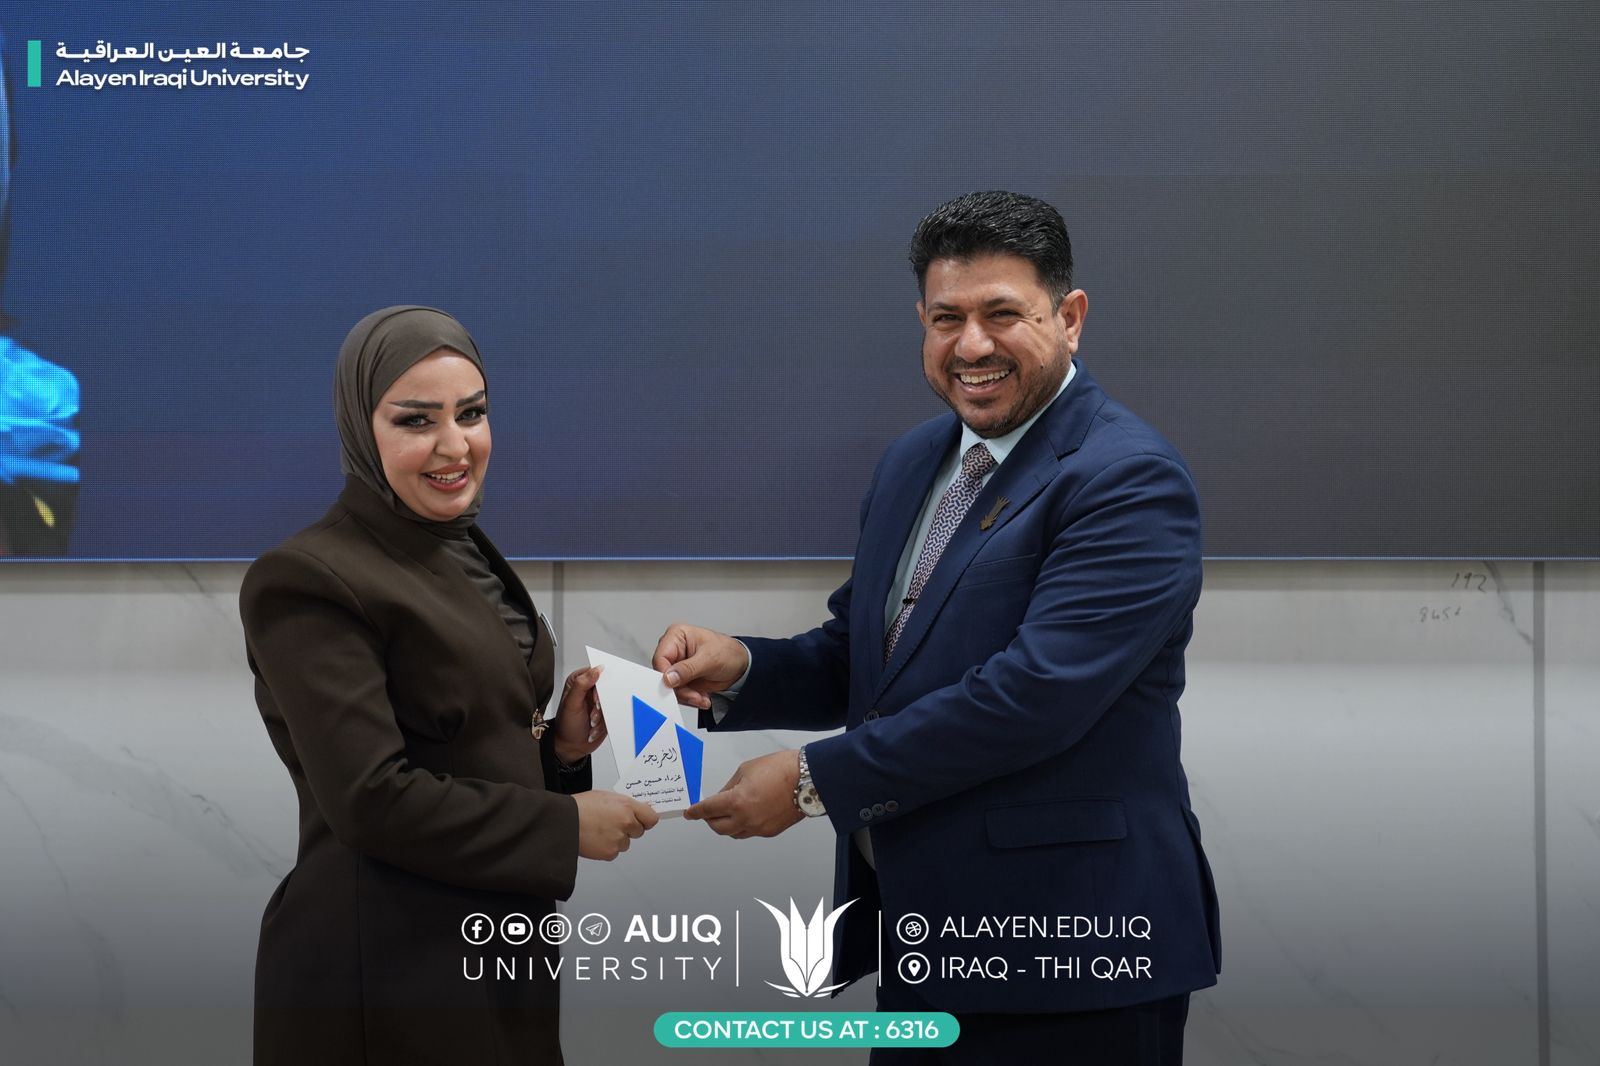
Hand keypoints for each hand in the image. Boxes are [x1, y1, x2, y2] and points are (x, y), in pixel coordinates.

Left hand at [552, 665, 607, 764]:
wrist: (571, 747)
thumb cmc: (566, 726)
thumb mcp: (571, 704)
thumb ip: (582, 684)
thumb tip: (596, 670)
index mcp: (578, 682)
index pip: (596, 674)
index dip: (600, 687)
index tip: (596, 700)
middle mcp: (588, 689)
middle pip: (607, 688)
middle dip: (601, 705)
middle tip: (593, 715)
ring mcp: (597, 701)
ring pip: (611, 702)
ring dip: (602, 716)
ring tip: (592, 723)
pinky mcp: (605, 712)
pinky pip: (613, 713)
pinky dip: (605, 723)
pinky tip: (594, 728)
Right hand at [574, 790, 658, 860]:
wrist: (562, 822)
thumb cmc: (580, 807)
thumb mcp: (605, 796)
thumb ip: (625, 804)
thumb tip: (640, 809)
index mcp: (626, 806)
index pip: (651, 818)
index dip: (646, 820)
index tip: (643, 821)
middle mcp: (626, 823)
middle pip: (639, 831)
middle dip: (629, 829)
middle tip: (612, 824)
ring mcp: (618, 839)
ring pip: (626, 843)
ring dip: (617, 839)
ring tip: (600, 831)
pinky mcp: (610, 853)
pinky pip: (614, 852)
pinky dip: (607, 848)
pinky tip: (596, 839)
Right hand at [653, 623, 748, 708]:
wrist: (741, 666)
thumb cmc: (728, 652)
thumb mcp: (709, 659)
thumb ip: (688, 669)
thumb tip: (668, 677)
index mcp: (677, 636)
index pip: (660, 657)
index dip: (664, 674)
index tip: (673, 686)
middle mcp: (674, 651)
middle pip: (663, 675)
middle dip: (679, 690)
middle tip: (694, 696)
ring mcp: (678, 667)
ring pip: (670, 688)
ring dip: (686, 696)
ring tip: (701, 698)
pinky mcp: (683, 680)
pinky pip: (679, 694)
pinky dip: (690, 699)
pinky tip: (702, 698)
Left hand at [685, 750, 803, 838]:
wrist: (806, 779)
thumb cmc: (781, 769)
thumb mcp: (746, 770)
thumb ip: (730, 786)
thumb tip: (721, 796)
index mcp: (737, 801)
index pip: (708, 810)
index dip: (696, 811)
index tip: (690, 813)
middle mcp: (746, 819)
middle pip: (717, 827)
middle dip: (709, 820)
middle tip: (707, 812)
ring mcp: (759, 828)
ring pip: (733, 834)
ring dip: (725, 825)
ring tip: (727, 814)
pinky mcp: (770, 832)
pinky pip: (749, 832)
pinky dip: (743, 826)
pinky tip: (746, 814)